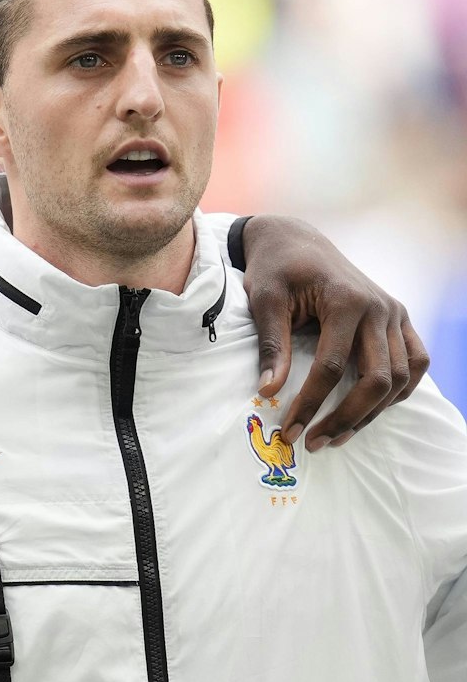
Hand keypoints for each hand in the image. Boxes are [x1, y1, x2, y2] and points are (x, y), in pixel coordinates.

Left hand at [243, 215, 428, 451]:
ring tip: (338, 435)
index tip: (289, 431)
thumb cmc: (276, 269)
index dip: (311, 404)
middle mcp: (380, 308)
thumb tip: (269, 392)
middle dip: (346, 417)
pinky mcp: (399, 318)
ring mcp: (395, 313)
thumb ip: (271, 346)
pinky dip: (400, 389)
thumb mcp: (264, 301)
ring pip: (402, 376)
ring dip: (373, 411)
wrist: (296, 240)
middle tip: (315, 442)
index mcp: (347, 301)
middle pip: (377, 378)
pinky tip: (371, 409)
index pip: (332, 367)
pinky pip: (416, 360)